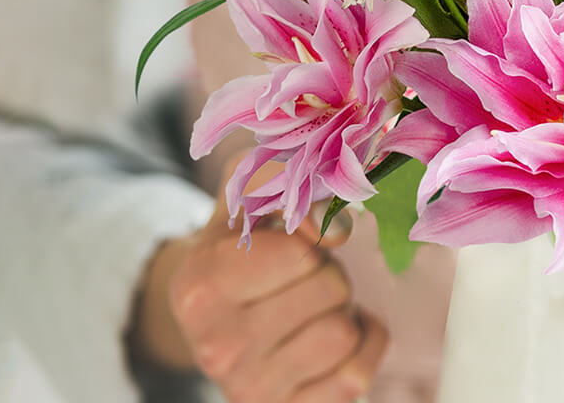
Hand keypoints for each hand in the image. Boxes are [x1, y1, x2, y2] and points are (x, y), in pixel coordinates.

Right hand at [132, 162, 386, 401]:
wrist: (211, 322)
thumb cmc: (236, 249)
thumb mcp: (243, 197)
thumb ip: (281, 181)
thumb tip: (331, 224)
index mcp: (201, 287)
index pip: (299, 252)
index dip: (311, 237)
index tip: (294, 241)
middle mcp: (217, 346)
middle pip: (330, 289)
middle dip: (328, 272)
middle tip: (302, 277)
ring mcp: (250, 389)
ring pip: (343, 333)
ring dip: (342, 311)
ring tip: (312, 306)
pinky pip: (355, 377)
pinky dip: (362, 346)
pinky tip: (336, 335)